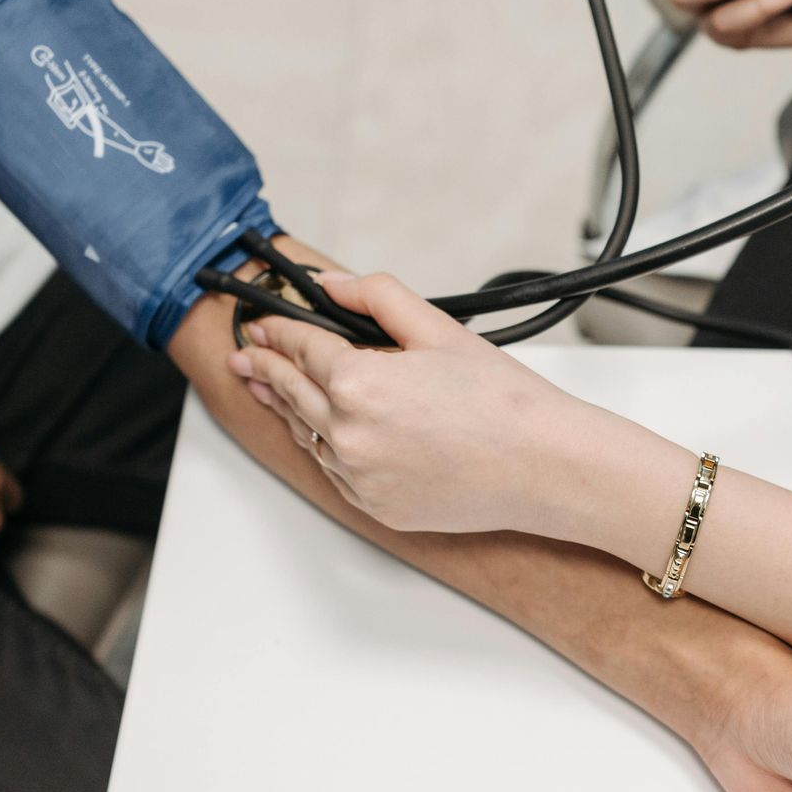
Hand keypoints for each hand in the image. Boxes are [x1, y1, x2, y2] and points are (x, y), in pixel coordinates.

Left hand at [225, 273, 605, 534]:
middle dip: (265, 369)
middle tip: (246, 357)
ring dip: (289, 410)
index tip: (266, 324)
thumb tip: (332, 284)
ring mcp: (359, 477)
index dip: (279, 331)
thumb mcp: (438, 330)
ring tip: (271, 391)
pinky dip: (325, 447)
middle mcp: (349, 435)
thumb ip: (377, 297)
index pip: (301, 348)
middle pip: (292, 394)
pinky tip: (323, 432)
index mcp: (358, 384)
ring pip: (308, 436)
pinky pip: (335, 471)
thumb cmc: (504, 404)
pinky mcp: (376, 506)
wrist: (544, 468)